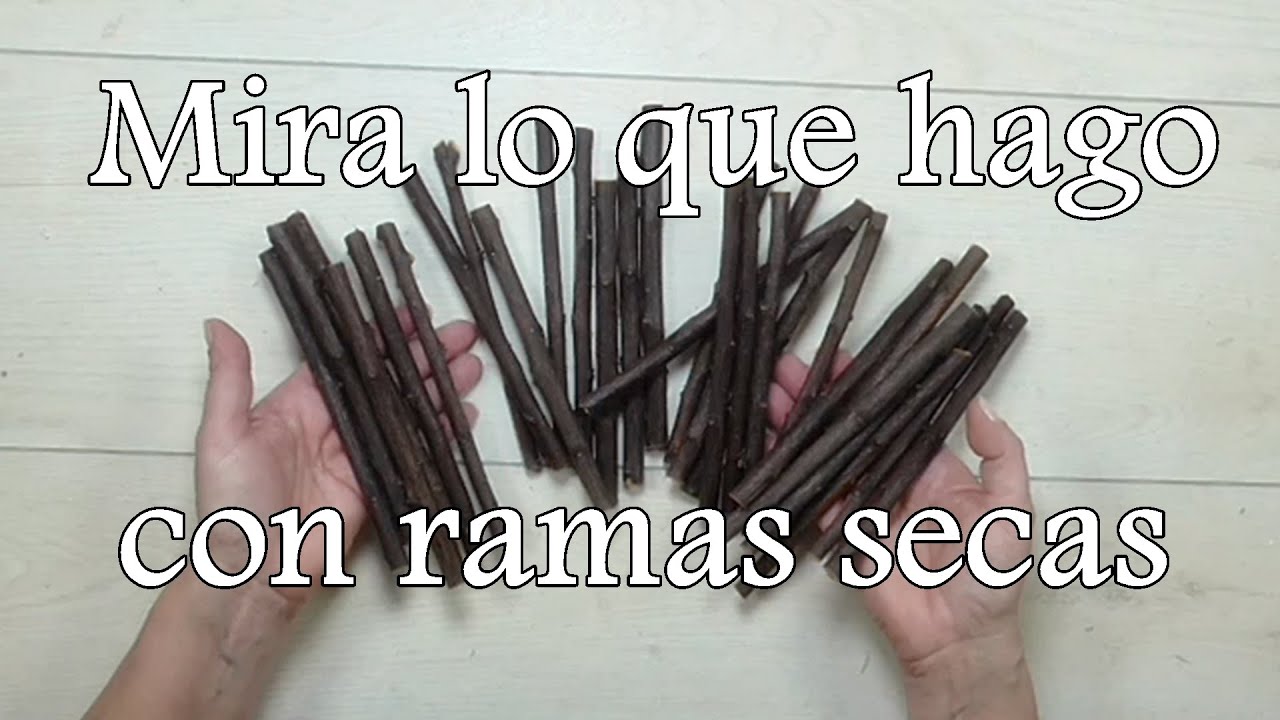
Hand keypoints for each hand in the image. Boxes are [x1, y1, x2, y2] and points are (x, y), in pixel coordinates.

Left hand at [195, 313, 481, 606]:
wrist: (254, 574)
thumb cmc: (230, 508)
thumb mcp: (222, 436)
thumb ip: (229, 379)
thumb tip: (217, 325)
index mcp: (297, 404)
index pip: (347, 358)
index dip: (380, 334)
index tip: (411, 313)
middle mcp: (331, 425)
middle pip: (386, 380)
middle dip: (424, 355)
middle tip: (460, 334)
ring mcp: (356, 455)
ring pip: (405, 411)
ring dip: (439, 388)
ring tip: (473, 366)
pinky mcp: (375, 485)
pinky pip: (413, 452)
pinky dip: (441, 433)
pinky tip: (463, 414)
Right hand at [771, 353, 1037, 717]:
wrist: (960, 640)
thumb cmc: (993, 578)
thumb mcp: (1014, 511)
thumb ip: (1002, 456)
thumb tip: (981, 404)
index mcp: (932, 467)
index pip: (895, 413)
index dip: (867, 385)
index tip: (843, 357)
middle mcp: (893, 479)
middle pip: (850, 427)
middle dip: (818, 397)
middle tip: (788, 368)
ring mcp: (864, 506)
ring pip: (826, 454)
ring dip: (797, 425)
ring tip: (772, 394)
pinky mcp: (842, 535)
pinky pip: (814, 498)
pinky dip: (790, 471)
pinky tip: (770, 443)